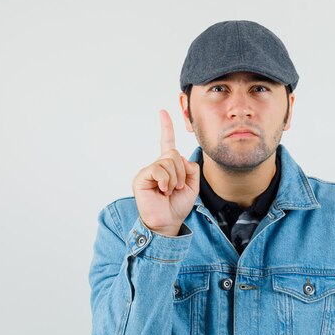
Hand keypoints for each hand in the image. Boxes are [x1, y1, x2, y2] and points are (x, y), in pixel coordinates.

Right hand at [132, 110, 199, 235]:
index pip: (167, 142)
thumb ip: (190, 168)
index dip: (166, 127)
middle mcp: (157, 166)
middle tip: (177, 187)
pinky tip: (162, 190)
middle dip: (181, 172)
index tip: (163, 112)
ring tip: (169, 191)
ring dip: (174, 178)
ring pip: (168, 161)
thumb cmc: (178, 205)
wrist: (168, 222)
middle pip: (173, 153)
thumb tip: (179, 158)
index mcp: (168, 166)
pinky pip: (158, 169)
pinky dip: (165, 180)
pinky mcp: (142, 177)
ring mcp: (148, 171)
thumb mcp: (192, 185)